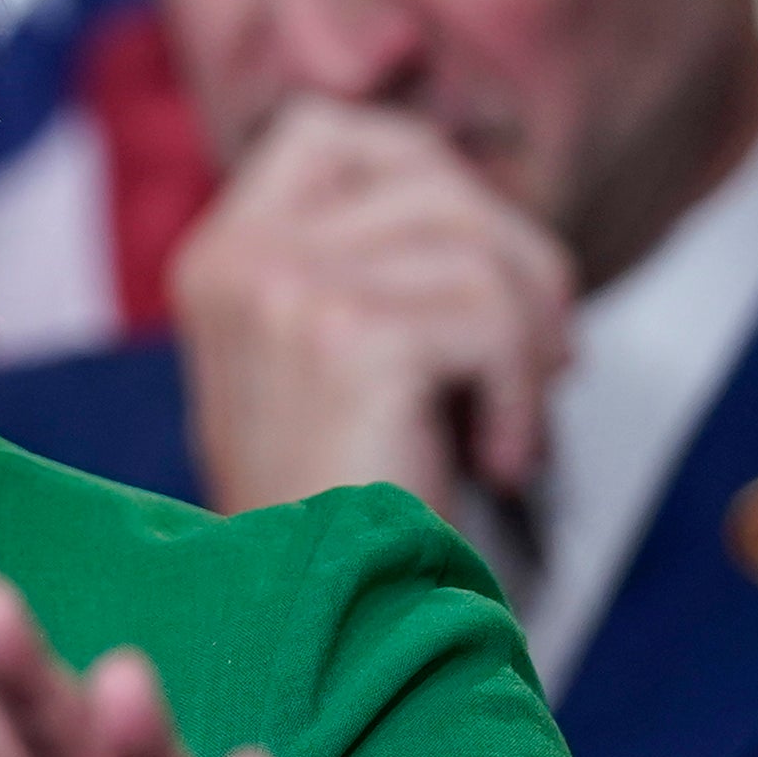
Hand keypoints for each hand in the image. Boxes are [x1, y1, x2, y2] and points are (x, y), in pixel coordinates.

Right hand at [168, 101, 572, 518]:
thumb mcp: (332, 354)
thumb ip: (375, 261)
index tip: (475, 280)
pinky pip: (489, 314)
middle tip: (535, 364)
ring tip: (508, 423)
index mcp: (222, 252)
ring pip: (474, 243)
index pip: (342, 133)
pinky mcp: (344, 336)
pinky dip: (519, 395)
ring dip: (527, 340)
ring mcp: (281, 288)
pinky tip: (494, 458)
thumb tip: (490, 201)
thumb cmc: (341, 504)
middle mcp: (237, 256)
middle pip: (430, 177)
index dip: (435, 185)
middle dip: (516, 266)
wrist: (311, 624)